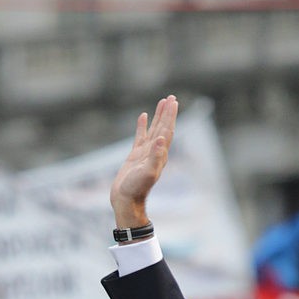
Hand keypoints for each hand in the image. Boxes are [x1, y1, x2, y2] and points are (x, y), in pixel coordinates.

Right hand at [110, 95, 177, 229]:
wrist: (126, 200)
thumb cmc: (136, 189)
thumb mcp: (147, 173)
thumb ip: (155, 156)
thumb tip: (161, 138)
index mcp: (160, 154)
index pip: (167, 131)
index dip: (170, 116)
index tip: (173, 102)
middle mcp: (155, 152)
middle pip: (163, 128)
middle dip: (168, 113)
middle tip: (171, 97)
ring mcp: (145, 153)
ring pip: (154, 130)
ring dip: (158, 116)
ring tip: (162, 102)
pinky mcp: (135, 156)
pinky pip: (140, 136)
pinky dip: (142, 125)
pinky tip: (143, 116)